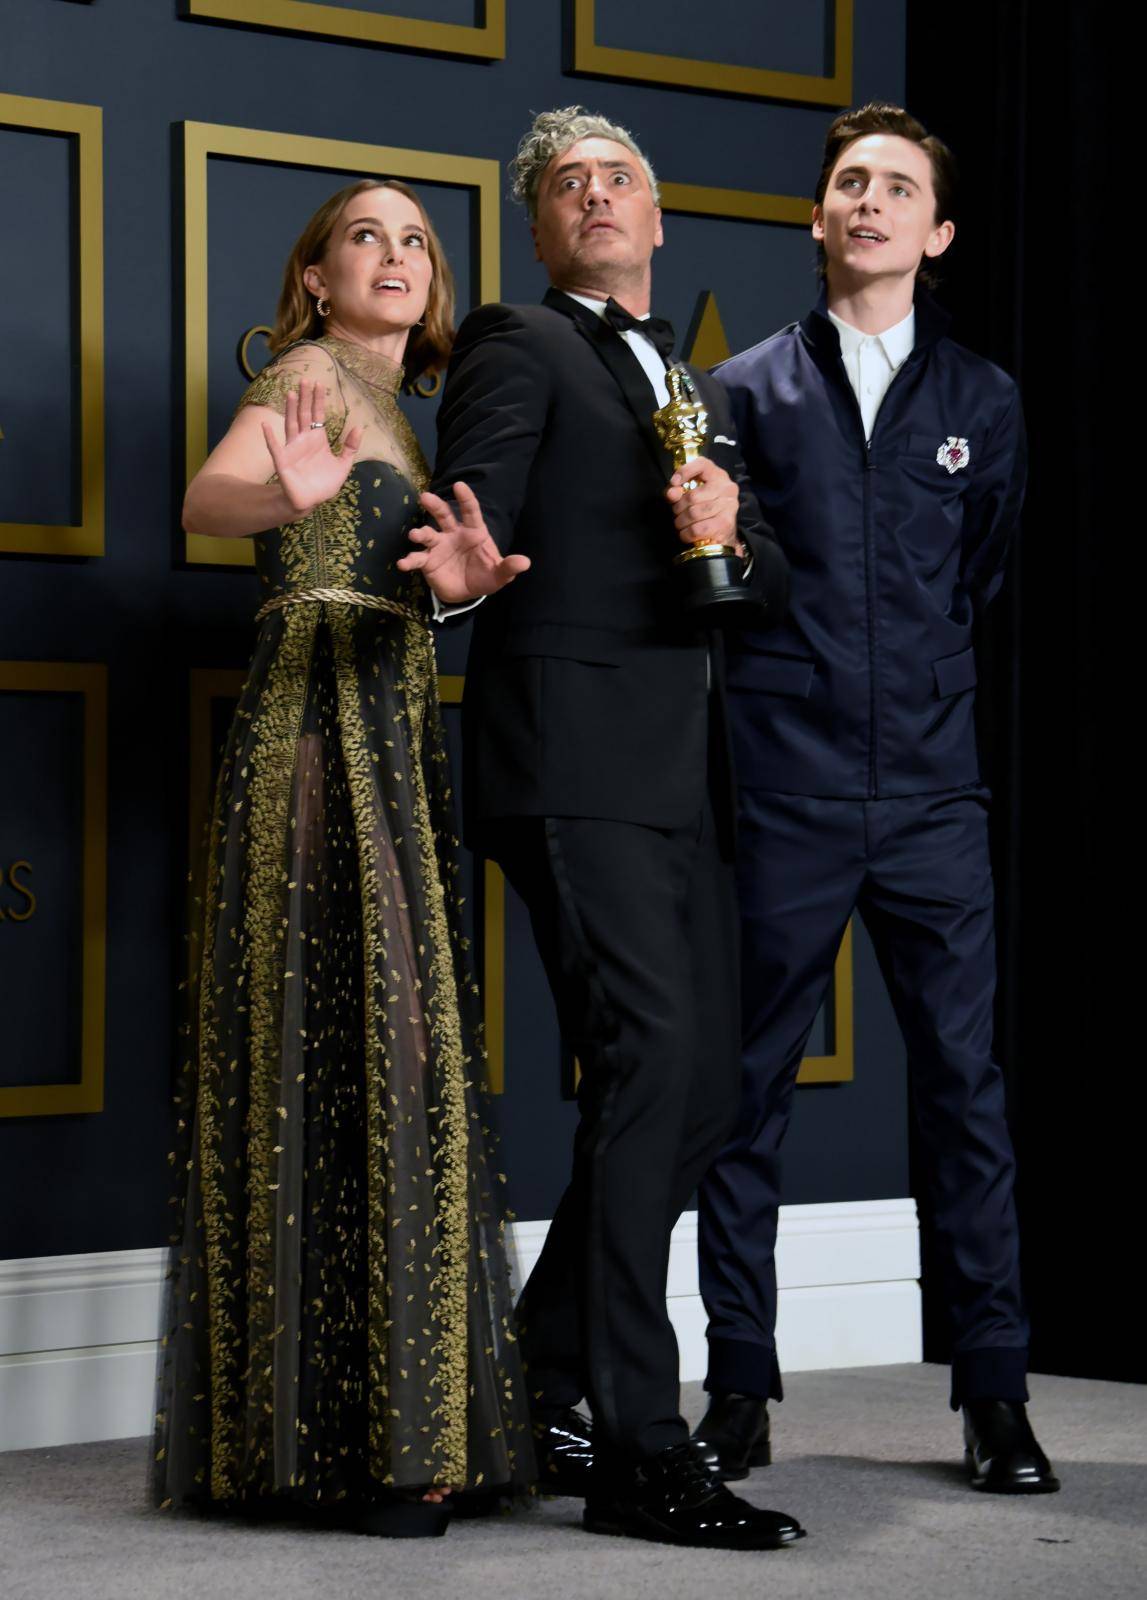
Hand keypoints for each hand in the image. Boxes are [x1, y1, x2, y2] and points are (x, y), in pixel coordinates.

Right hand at [260, 378, 362, 516]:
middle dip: (305, 398)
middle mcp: (304, 440)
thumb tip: (359, 427)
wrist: (311, 501)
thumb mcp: (343, 465)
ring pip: (291, 425)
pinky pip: (275, 447)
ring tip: (291, 393)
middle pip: (304, 414)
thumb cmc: (324, 483)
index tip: (319, 383)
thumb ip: (350, 447)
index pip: (318, 415)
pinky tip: (265, 425)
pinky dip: (270, 437)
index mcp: (318, 439)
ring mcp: (292, 449)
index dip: (318, 400)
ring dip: (291, 410)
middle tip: (305, 379)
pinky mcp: (283, 461)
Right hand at [398, 482, 530, 603]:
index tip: (460, 485)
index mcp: (473, 532)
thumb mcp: (499, 574)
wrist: (467, 592)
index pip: (471, 512)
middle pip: (443, 515)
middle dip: (435, 505)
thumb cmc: (484, 576)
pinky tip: (403, 564)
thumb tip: (525, 562)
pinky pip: (417, 559)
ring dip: (420, 533)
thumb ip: (509, 567)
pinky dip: (409, 561)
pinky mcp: (427, 561)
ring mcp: (438, 546)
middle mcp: (453, 534)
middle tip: (425, 497)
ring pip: (427, 534)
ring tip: (415, 535)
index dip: (466, 498)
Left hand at [665, 456, 744, 556]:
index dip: (684, 471)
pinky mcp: (725, 524)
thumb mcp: (688, 497)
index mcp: (718, 475)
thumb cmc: (703, 511)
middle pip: (692, 496)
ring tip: (681, 524)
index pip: (702, 464)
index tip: (674, 483)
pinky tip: (686, 534)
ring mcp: (729, 506)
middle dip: (678, 508)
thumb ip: (677, 491)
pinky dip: (686, 534)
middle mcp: (727, 488)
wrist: (722, 533)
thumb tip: (671, 493)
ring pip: (693, 513)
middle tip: (677, 514)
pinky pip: (697, 529)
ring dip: (681, 522)